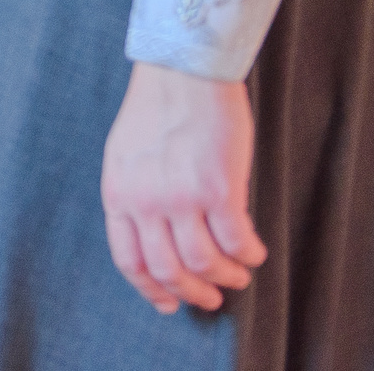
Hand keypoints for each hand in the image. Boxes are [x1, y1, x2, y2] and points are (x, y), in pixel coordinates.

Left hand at [100, 61, 266, 313]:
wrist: (182, 69)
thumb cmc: (158, 107)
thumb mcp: (128, 155)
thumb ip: (137, 195)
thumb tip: (160, 236)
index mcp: (119, 194)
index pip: (129, 260)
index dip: (152, 290)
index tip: (171, 303)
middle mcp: (146, 201)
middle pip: (168, 270)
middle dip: (193, 294)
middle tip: (213, 298)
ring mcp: (181, 197)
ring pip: (204, 264)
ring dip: (226, 277)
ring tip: (238, 274)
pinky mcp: (219, 189)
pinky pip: (236, 242)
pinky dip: (248, 255)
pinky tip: (254, 252)